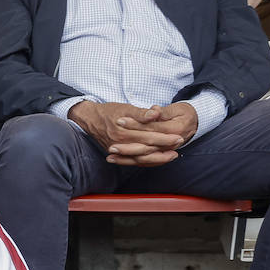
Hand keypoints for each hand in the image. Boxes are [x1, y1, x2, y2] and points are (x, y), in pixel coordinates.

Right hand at [68, 101, 185, 165]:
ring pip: (142, 157)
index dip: (165, 137)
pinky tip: (158, 160)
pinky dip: (147, 161)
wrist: (90, 119)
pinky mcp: (118, 153)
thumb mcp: (125, 107)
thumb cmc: (108, 112)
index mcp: (124, 131)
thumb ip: (141, 113)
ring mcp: (119, 150)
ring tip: (173, 155)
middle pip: (148, 148)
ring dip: (159, 157)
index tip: (179, 136)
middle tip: (180, 144)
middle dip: (165, 147)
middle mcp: (121, 143)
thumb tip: (155, 113)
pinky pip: (135, 161)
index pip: (150, 136)